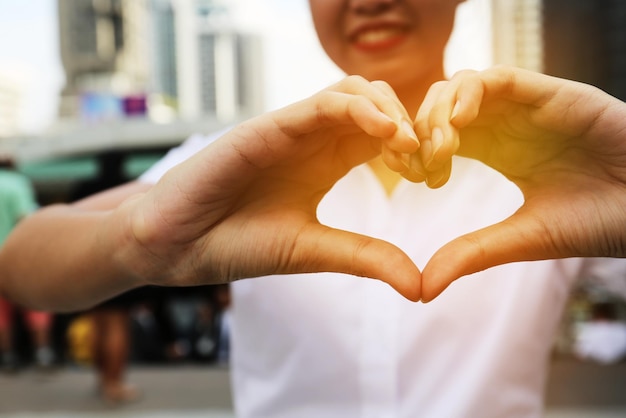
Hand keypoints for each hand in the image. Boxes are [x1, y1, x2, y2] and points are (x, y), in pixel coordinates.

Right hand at [119, 76, 422, 300]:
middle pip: (379, 107)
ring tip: (410, 145)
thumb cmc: (239, 245)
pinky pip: (324, 101)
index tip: (434, 176)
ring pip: (357, 92)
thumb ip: (366, 258)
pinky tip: (386, 132)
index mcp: (329, 162)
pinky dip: (360, 108)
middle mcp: (315, 140)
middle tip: (430, 157)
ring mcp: (293, 130)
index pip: (385, 137)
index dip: (417, 148)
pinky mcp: (270, 125)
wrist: (179, 246)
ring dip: (392, 109)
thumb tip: (421, 287)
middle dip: (413, 124)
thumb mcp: (314, 251)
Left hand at [410, 66, 625, 300]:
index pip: (438, 137)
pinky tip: (462, 123)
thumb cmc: (596, 223)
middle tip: (422, 164)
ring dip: (441, 112)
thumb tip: (423, 290)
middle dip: (421, 131)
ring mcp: (525, 107)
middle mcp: (505, 124)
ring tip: (443, 149)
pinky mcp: (550, 94)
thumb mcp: (522, 238)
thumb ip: (473, 253)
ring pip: (462, 88)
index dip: (417, 151)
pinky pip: (498, 77)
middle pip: (441, 108)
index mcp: (496, 150)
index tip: (414, 177)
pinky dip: (470, 92)